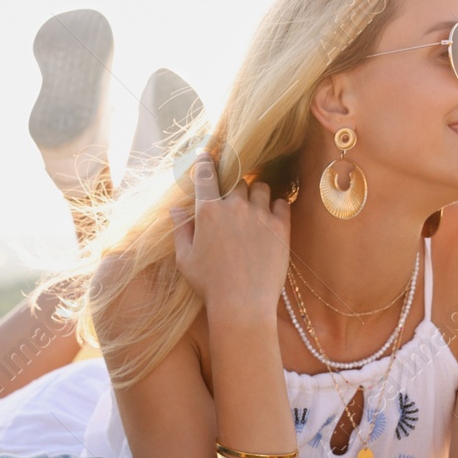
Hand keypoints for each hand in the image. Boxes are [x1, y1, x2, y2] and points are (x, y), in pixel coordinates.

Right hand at [170, 151, 291, 319]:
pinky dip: (276, 206)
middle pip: (237, 181)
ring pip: (260, 187)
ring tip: (253, 208)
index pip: (206, 175)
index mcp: (207, 211)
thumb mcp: (185, 259)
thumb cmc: (209, 284)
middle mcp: (234, 206)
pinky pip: (282, 202)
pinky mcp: (281, 227)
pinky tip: (271, 217)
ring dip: (255, 193)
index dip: (206, 161)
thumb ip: (181, 230)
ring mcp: (259, 215)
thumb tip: (175, 209)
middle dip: (234, 187)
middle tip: (234, 202)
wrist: (242, 304)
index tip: (206, 153)